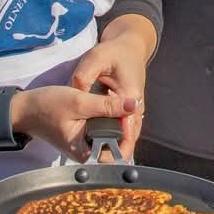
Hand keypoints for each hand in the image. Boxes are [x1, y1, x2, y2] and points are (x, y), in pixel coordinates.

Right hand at [10, 83, 141, 160]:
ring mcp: (85, 144)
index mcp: (84, 152)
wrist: (25, 109)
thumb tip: (133, 105)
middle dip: (126, 129)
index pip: (116, 156)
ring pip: (110, 139)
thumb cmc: (48, 107)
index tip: (128, 116)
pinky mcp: (83, 135)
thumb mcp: (79, 102)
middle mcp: (86, 153)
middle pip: (116, 148)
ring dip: (119, 123)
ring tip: (123, 106)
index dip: (127, 137)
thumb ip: (107, 105)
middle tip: (129, 108)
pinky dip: (110, 121)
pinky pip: (102, 132)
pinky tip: (113, 107)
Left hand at [69, 25, 153, 160]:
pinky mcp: (130, 108)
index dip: (118, 147)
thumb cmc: (113, 51)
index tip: (106, 164)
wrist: (130, 44)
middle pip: (130, 136)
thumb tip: (77, 91)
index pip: (128, 128)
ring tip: (97, 162)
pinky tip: (101, 145)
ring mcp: (135, 108)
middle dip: (116, 152)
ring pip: (128, 133)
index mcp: (130, 94)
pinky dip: (116, 137)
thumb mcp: (96, 58)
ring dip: (116, 145)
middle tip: (98, 170)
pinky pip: (125, 128)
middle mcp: (136, 104)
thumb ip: (85, 76)